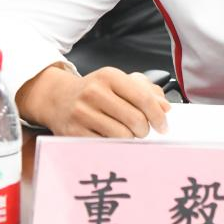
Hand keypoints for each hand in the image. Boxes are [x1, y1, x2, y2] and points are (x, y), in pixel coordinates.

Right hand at [16, 64, 169, 136]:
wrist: (58, 98)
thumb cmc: (94, 91)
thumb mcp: (118, 82)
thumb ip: (146, 91)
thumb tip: (165, 108)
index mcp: (109, 76)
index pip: (143, 98)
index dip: (157, 115)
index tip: (163, 126)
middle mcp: (94, 92)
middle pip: (135, 119)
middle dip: (145, 130)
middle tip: (143, 130)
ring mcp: (83, 113)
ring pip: (122, 135)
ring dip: (131, 139)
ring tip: (127, 134)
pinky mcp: (75, 132)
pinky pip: (105, 145)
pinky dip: (115, 146)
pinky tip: (113, 139)